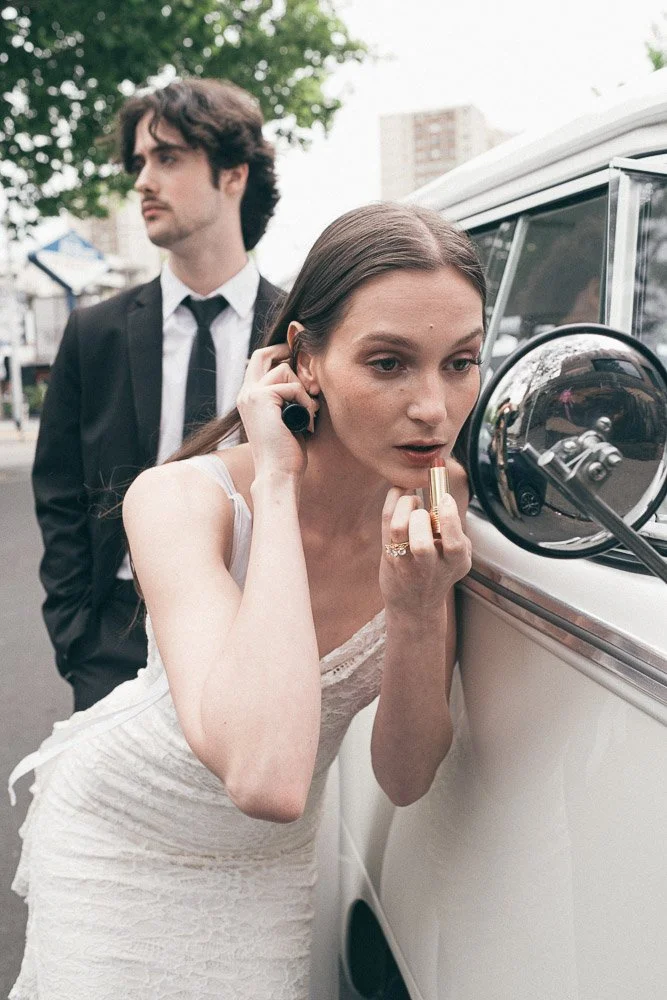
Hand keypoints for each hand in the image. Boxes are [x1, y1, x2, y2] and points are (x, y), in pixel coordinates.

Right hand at [236, 344, 318, 478]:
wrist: (278, 473)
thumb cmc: (286, 452)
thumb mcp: (287, 418)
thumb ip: (288, 397)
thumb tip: (306, 378)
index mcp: (248, 398)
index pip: (259, 361)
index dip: (278, 354)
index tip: (298, 358)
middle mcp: (245, 393)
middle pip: (264, 354)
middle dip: (287, 355)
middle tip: (305, 370)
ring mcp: (251, 394)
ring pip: (285, 371)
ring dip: (304, 391)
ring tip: (308, 414)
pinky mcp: (261, 397)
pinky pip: (294, 387)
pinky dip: (306, 404)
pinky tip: (307, 422)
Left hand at [379, 487, 471, 617]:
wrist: (415, 604)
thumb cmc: (438, 573)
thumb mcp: (456, 559)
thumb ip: (455, 534)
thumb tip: (443, 499)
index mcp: (456, 563)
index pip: (454, 544)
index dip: (449, 518)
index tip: (445, 499)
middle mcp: (430, 567)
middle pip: (421, 543)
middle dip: (421, 518)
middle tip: (423, 511)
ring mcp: (406, 564)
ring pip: (399, 528)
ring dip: (404, 506)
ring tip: (412, 502)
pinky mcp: (389, 557)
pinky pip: (386, 523)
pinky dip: (392, 501)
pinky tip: (399, 493)